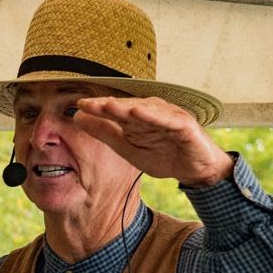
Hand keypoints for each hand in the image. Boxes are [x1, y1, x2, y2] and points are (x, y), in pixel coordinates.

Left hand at [74, 95, 233, 186]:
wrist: (194, 169)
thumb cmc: (163, 155)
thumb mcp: (127, 147)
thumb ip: (105, 132)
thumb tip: (77, 117)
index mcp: (136, 117)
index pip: (113, 110)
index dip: (96, 107)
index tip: (78, 106)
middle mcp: (151, 112)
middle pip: (126, 107)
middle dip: (106, 105)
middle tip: (87, 103)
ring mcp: (168, 116)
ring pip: (144, 111)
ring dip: (126, 107)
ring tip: (107, 105)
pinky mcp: (184, 125)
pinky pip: (167, 120)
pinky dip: (153, 116)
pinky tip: (139, 113)